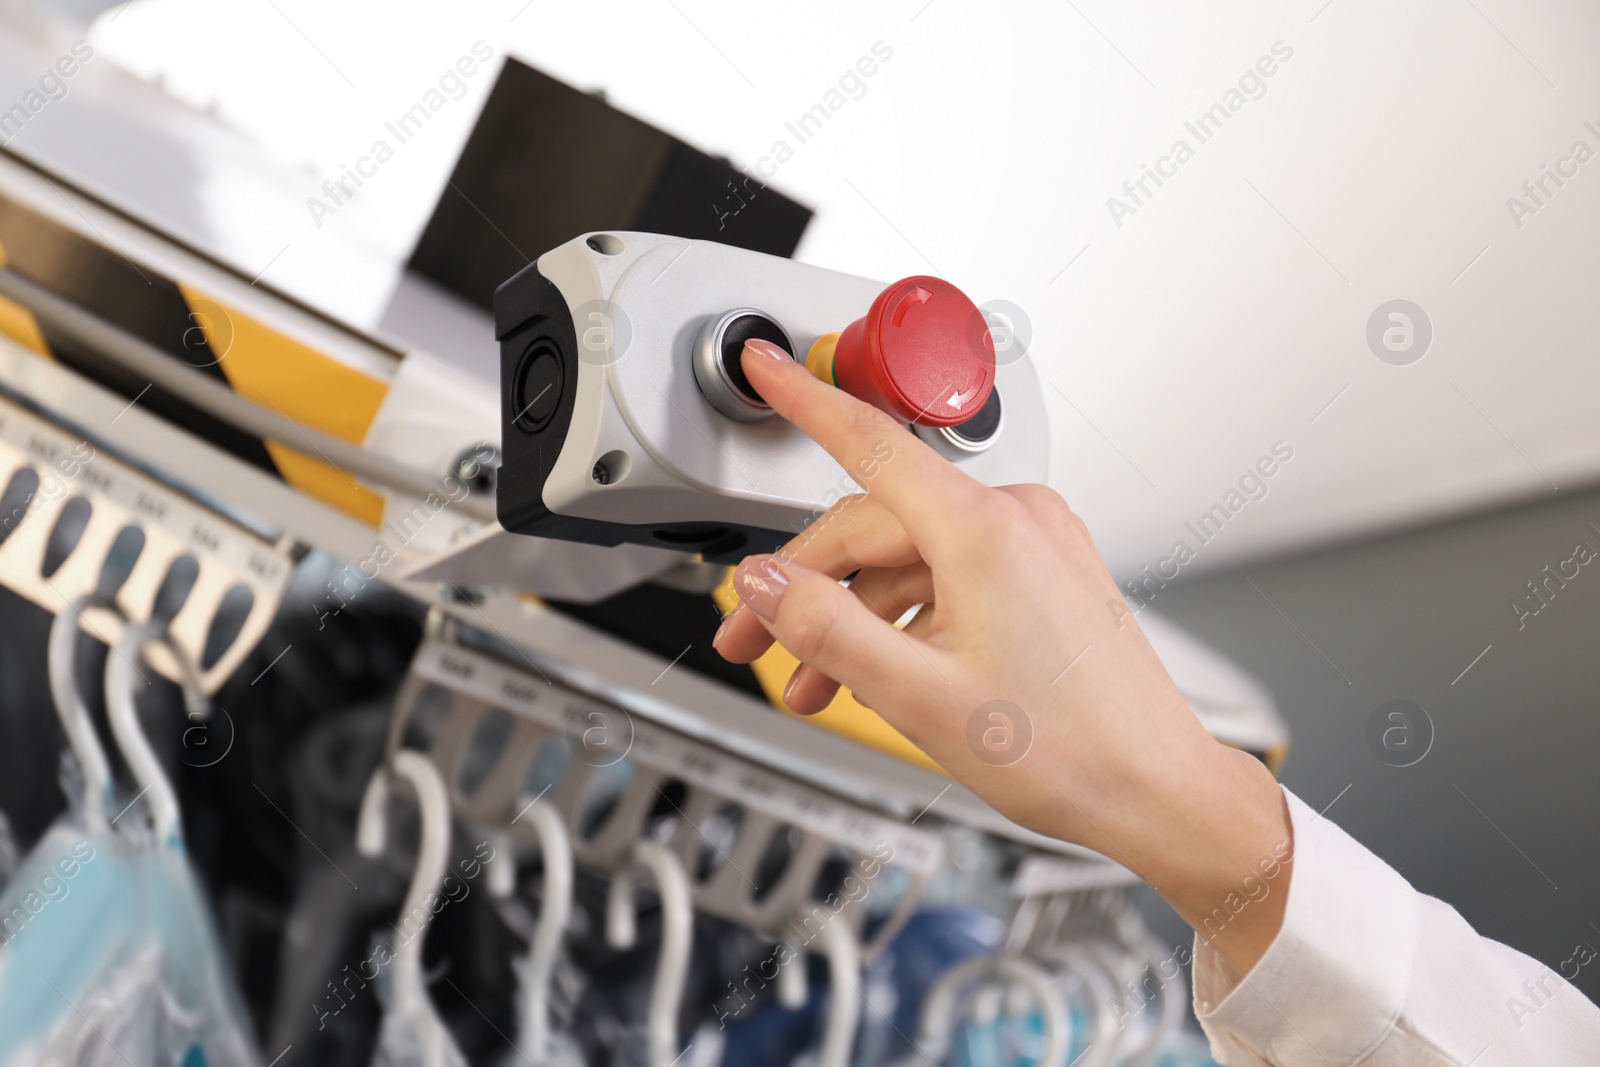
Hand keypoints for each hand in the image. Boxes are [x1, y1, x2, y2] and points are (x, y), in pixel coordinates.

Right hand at [715, 338, 1293, 971]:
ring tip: (814, 683)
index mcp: (986, 533)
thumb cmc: (1071, 752)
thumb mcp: (919, 698)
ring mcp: (1034, 545)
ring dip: (851, 616)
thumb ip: (827, 630)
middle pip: (874, 524)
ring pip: (907, 559)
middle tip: (750, 638)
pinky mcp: (1042, 574)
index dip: (802, 399)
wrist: (1157, 789)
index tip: (763, 366)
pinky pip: (947, 578)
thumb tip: (767, 582)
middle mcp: (1016, 520)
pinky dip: (901, 619)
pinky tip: (875, 672)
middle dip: (804, 584)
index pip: (869, 442)